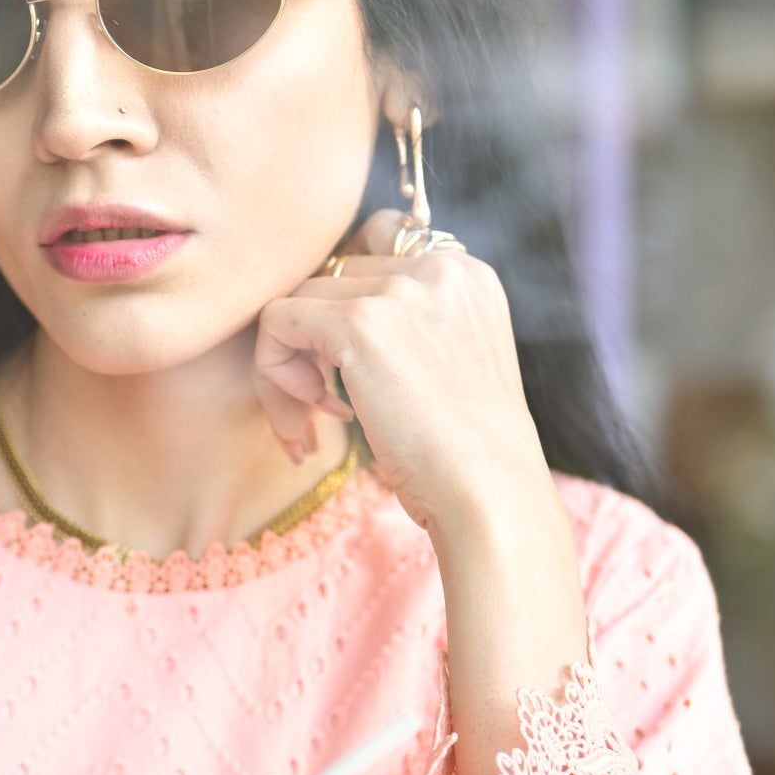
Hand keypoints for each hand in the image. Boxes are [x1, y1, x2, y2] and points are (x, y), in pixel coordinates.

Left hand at [254, 212, 590, 774]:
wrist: (494, 527)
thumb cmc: (469, 490)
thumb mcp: (439, 404)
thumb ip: (404, 350)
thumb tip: (345, 308)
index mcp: (472, 282)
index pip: (373, 247)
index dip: (339, 314)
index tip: (342, 386)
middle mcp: (447, 271)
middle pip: (324, 278)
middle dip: (308, 353)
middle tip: (322, 425)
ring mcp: (412, 291)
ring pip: (294, 305)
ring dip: (290, 375)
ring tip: (322, 436)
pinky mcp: (373, 322)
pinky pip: (280, 329)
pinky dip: (283, 386)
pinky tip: (319, 438)